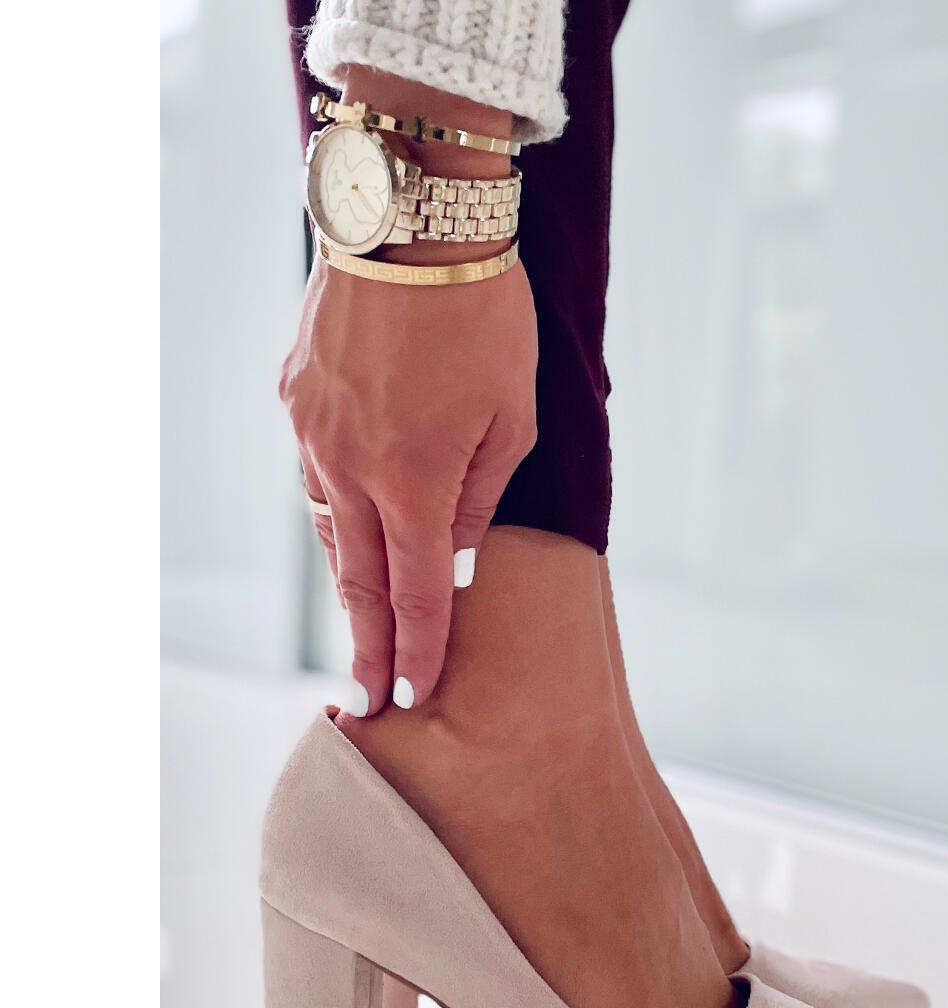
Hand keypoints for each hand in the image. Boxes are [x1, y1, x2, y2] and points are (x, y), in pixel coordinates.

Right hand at [280, 253, 537, 714]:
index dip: (419, 650)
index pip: (418, 592)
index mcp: (413, 480)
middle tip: (366, 703)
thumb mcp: (509, 416)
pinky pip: (313, 476)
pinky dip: (333, 516)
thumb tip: (455, 560)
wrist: (409, 219)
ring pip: (328, 532)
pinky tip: (346, 535)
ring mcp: (311, 433)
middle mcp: (350, 468)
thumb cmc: (481, 317)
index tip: (412, 697)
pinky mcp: (294, 398)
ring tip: (360, 632)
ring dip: (347, 587)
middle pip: (360, 582)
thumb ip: (478, 499)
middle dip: (368, 648)